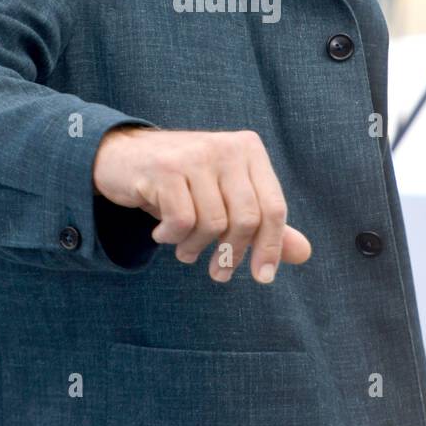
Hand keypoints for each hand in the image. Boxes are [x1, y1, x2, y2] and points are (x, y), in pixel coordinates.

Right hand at [92, 126, 311, 282]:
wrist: (121, 156)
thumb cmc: (182, 182)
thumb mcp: (224, 198)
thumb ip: (263, 224)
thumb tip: (304, 253)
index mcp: (249, 150)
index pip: (274, 207)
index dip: (271, 247)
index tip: (262, 278)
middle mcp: (226, 147)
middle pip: (246, 219)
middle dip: (232, 254)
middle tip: (218, 273)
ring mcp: (195, 155)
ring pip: (213, 223)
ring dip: (196, 248)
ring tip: (186, 251)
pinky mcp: (165, 169)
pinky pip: (182, 221)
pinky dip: (172, 238)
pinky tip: (161, 234)